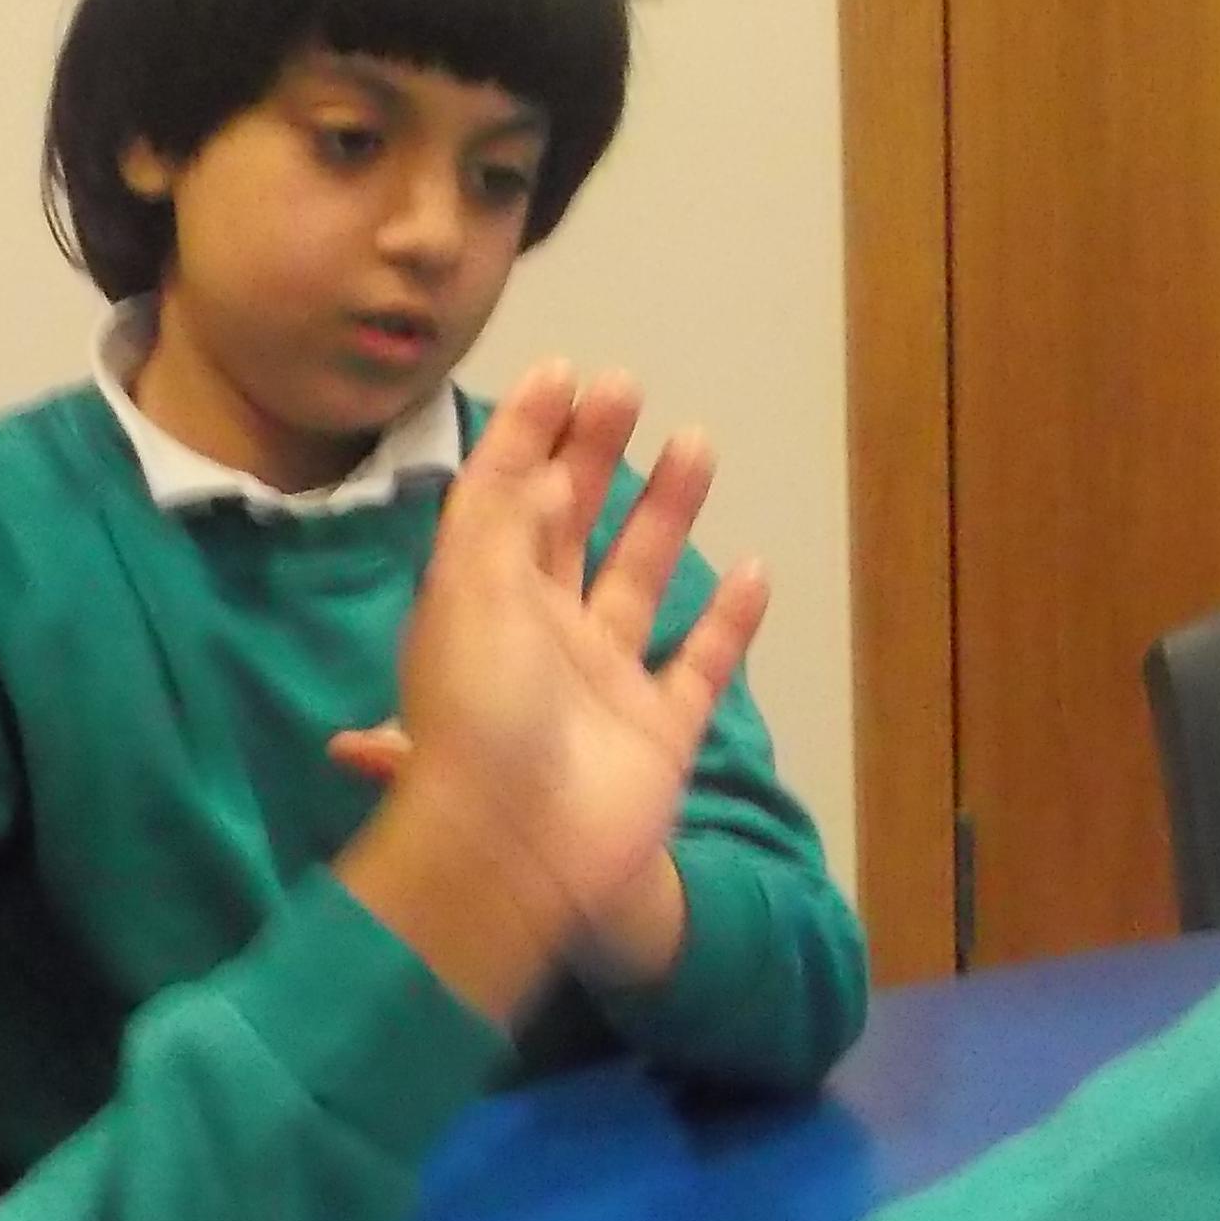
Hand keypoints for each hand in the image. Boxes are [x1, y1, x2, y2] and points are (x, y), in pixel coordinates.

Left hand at [335, 362, 765, 1027]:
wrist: (517, 849)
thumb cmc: (479, 713)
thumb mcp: (466, 590)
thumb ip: (492, 514)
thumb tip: (529, 457)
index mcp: (483, 600)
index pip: (502, 498)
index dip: (527, 434)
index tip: (564, 371)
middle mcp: (541, 635)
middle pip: (570, 527)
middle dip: (595, 455)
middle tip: (628, 388)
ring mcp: (604, 686)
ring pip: (640, 581)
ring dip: (665, 514)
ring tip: (696, 440)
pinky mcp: (659, 734)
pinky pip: (700, 667)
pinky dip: (728, 622)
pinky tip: (753, 569)